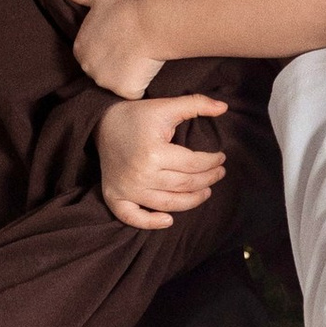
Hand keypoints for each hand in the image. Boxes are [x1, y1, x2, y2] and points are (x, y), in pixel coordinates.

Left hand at [52, 0, 170, 101]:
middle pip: (102, 71)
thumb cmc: (126, 6)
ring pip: (117, 83)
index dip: (107, 47)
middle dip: (115, 63)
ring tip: (139, 56)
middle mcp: (87, 67)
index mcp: (79, 48)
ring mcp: (105, 81)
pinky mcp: (124, 90)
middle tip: (131, 48)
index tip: (120, 38)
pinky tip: (145, 68)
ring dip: (127, 75)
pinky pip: (132, 93)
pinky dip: (139, 84)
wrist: (150, 21)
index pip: (91, 54)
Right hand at [97, 96, 229, 234]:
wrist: (101, 123)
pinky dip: (151, 223)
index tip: (221, 158)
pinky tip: (169, 220)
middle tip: (219, 174)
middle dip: (208, 180)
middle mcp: (141, 175)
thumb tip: (224, 107)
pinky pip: (134, 218)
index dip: (212, 162)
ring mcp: (127, 189)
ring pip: (169, 204)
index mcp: (154, 152)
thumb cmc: (137, 115)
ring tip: (205, 192)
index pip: (193, 164)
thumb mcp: (166, 106)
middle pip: (185, 185)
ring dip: (192, 201)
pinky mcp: (115, 197)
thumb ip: (196, 104)